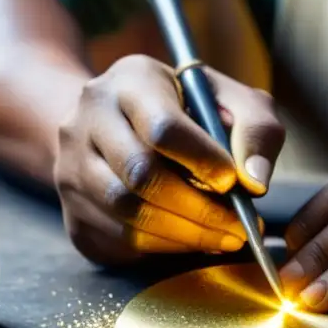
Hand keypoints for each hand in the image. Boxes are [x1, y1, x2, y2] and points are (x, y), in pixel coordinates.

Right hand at [53, 55, 283, 264]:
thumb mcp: (233, 102)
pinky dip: (163, 247)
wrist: (122, 124)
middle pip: (140, 174)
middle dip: (198, 208)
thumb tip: (255, 180)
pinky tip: (192, 239)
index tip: (233, 183)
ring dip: (184, 234)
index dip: (201, 160)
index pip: (162, 127)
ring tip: (223, 237)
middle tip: (238, 226)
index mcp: (131, 80)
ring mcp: (71, 165)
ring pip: (126, 212)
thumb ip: (256, 131)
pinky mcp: (71, 210)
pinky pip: (117, 239)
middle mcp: (89, 118)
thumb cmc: (190, 111)